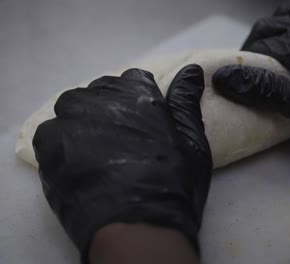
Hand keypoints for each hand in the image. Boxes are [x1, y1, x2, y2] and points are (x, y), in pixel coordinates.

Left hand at [33, 66, 211, 260]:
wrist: (137, 226)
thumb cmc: (174, 183)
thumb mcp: (191, 140)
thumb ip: (186, 100)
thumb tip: (191, 69)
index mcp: (137, 93)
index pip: (134, 79)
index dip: (140, 101)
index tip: (144, 122)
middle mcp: (101, 98)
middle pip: (102, 91)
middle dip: (113, 109)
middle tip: (123, 141)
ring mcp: (71, 120)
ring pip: (74, 108)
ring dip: (86, 122)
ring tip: (99, 151)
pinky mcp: (49, 145)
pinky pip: (52, 132)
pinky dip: (63, 143)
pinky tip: (79, 163)